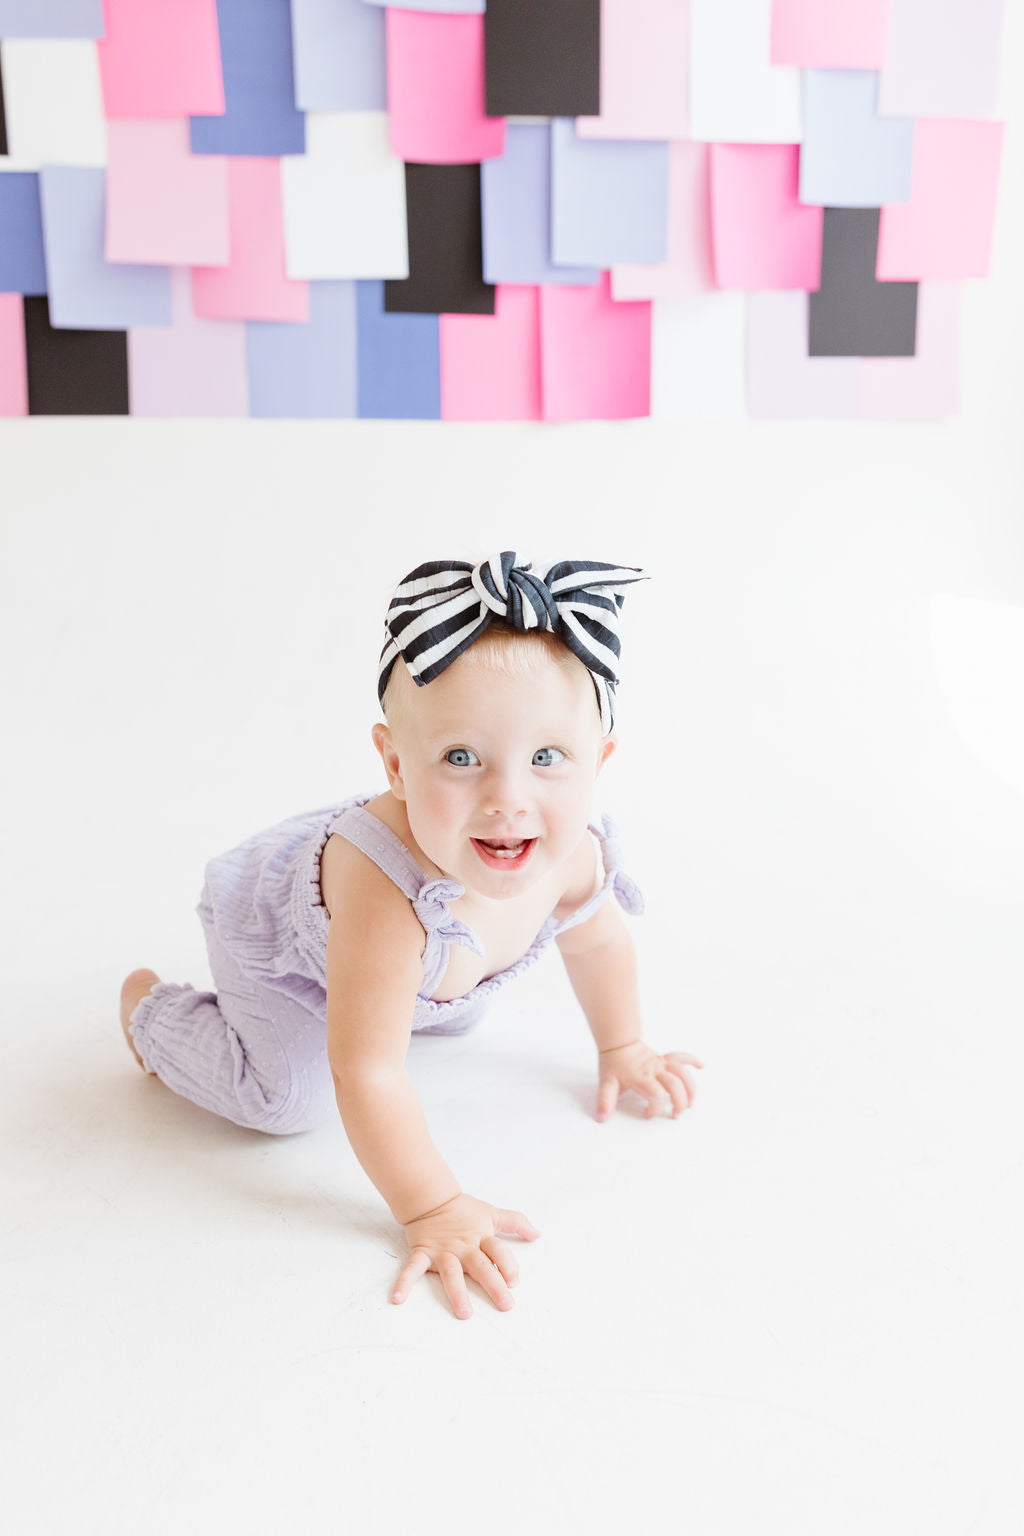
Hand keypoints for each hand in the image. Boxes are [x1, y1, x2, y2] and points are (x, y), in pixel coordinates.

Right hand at [393, 1192, 540, 1319]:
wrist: (431, 1198)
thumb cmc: (463, 1210)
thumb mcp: (491, 1213)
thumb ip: (515, 1222)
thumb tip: (537, 1234)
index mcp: (481, 1238)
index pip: (498, 1251)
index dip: (508, 1265)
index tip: (514, 1282)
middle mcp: (464, 1247)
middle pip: (481, 1266)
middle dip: (494, 1285)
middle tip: (505, 1305)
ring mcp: (442, 1251)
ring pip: (452, 1273)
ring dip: (457, 1293)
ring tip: (465, 1313)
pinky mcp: (422, 1253)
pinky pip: (412, 1269)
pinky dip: (404, 1282)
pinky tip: (398, 1298)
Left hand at [596, 1042, 703, 1121]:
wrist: (617, 1043)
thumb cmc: (613, 1064)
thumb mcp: (606, 1083)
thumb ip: (605, 1101)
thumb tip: (601, 1119)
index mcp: (641, 1077)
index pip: (655, 1094)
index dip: (655, 1108)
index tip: (647, 1115)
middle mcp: (654, 1070)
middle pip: (674, 1085)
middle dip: (679, 1102)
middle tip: (675, 1115)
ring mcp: (661, 1063)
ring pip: (682, 1073)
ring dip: (690, 1088)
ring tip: (690, 1103)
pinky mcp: (664, 1059)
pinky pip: (681, 1057)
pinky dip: (692, 1060)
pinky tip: (701, 1066)